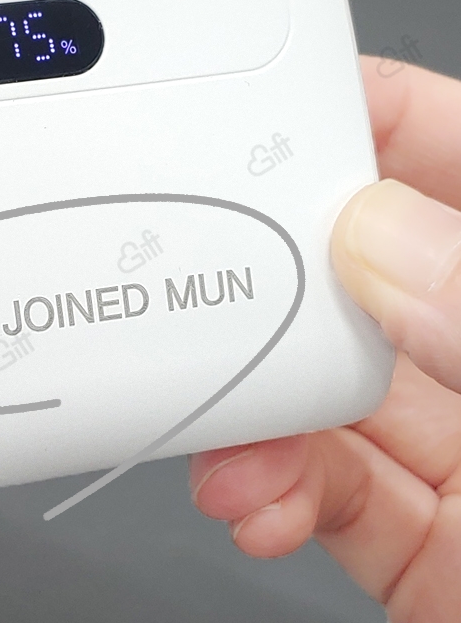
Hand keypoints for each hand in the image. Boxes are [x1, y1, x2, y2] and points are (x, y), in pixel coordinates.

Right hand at [188, 55, 460, 621]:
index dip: (348, 118)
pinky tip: (254, 493)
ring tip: (229, 423)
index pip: (439, 147)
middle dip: (269, 274)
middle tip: (212, 280)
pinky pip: (317, 480)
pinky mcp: (415, 528)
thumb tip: (382, 237)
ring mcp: (456, 435)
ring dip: (252, 399)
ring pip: (318, 376)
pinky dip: (268, 484)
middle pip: (352, 264)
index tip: (257, 120)